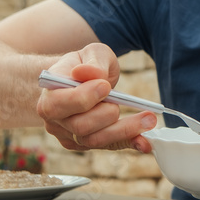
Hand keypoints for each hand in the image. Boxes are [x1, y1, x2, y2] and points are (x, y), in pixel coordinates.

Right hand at [36, 43, 154, 152]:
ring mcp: (69, 134)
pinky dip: (128, 143)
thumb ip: (94, 62)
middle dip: (106, 115)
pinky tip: (145, 142)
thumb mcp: (91, 53)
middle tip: (122, 102)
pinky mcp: (86, 143)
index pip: (58, 104)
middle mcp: (55, 119)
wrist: (80, 80)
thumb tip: (91, 73)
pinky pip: (107, 146)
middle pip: (79, 126)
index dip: (83, 98)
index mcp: (50, 94)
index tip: (105, 86)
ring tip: (149, 119)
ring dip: (124, 130)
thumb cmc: (85, 64)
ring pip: (94, 140)